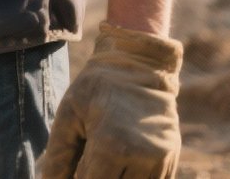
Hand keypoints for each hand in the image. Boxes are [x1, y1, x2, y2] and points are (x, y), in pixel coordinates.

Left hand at [39, 21, 182, 177]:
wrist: (139, 62)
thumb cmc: (97, 86)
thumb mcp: (68, 114)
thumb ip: (58, 155)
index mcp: (110, 144)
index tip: (71, 172)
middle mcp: (140, 155)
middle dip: (95, 178)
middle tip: (85, 164)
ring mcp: (160, 157)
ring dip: (117, 178)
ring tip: (102, 163)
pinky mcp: (171, 156)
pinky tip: (119, 167)